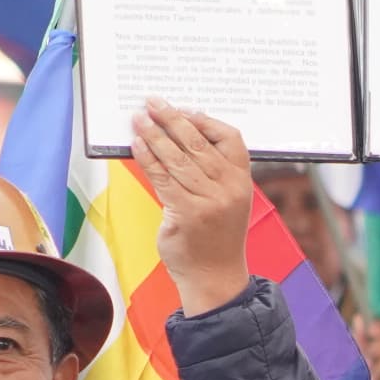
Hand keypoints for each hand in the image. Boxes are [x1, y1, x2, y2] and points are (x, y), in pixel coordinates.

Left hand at [133, 103, 256, 316]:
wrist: (215, 277)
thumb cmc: (216, 236)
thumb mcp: (227, 200)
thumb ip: (212, 172)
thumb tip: (180, 138)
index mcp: (242, 181)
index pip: (231, 138)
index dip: (206, 120)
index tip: (184, 110)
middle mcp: (229, 188)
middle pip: (198, 144)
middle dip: (172, 119)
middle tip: (153, 103)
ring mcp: (209, 201)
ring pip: (177, 158)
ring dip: (154, 135)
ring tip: (138, 119)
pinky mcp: (187, 213)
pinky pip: (162, 177)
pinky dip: (147, 158)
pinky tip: (137, 145)